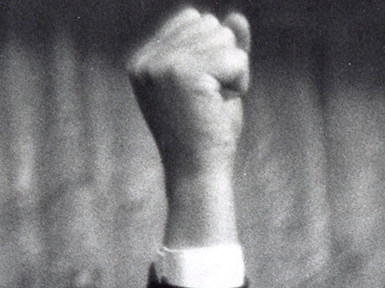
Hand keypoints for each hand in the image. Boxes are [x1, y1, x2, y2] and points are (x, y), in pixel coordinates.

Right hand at [127, 7, 249, 246]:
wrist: (199, 173)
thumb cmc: (207, 133)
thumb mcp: (216, 83)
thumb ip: (224, 49)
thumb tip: (237, 17)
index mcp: (143, 60)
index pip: (193, 18)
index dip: (212, 52)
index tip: (201, 89)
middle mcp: (147, 59)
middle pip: (209, 24)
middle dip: (224, 61)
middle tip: (210, 100)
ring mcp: (162, 64)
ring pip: (225, 38)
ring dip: (233, 72)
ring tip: (214, 103)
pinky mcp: (184, 72)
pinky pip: (237, 58)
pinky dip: (240, 82)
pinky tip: (221, 105)